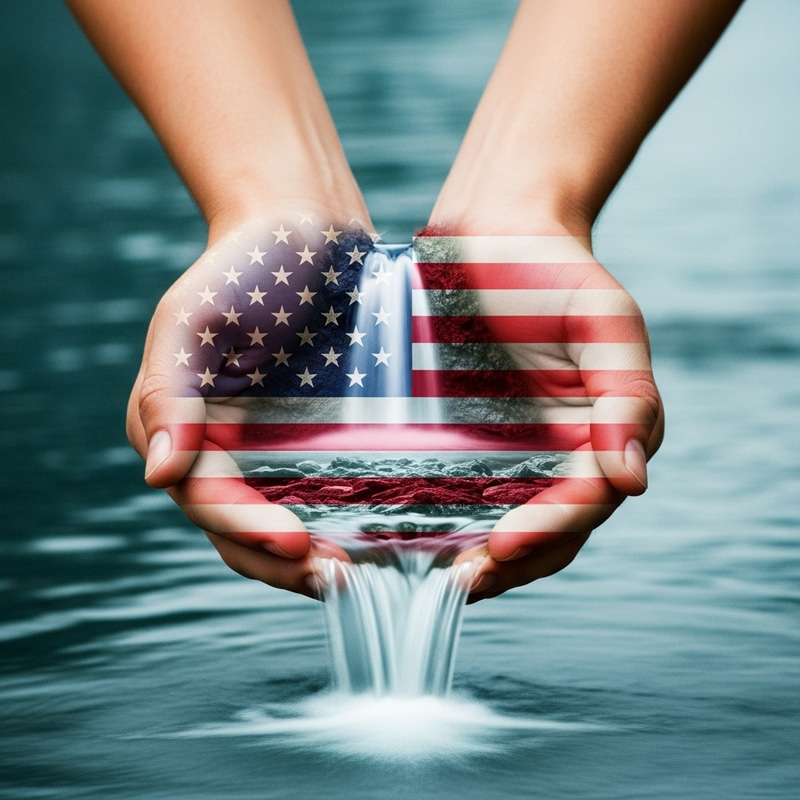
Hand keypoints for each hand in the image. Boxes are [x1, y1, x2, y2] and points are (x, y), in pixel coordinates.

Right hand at [125, 217, 374, 594]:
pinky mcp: (312, 433)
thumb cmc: (247, 262)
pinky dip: (339, 519)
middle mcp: (221, 445)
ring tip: (361, 571)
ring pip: (283, 520)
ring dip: (315, 556)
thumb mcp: (193, 317)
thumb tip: (159, 474)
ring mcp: (269, 443)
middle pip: (243, 529)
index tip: (302, 548)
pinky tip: (376, 533)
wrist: (306, 226)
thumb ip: (168, 392)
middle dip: (284, 561)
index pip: (210, 500)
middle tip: (340, 578)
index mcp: (180, 426)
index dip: (250, 531)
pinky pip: (322, 491)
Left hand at [413, 234, 662, 600]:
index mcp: (606, 431)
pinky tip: (416, 539)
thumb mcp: (603, 321)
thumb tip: (632, 478)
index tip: (501, 547)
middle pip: (549, 530)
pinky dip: (450, 523)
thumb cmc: (549, 270)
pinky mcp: (469, 438)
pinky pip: (464, 493)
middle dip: (512, 563)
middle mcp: (563, 450)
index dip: (548, 530)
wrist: (491, 234)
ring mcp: (515, 448)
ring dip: (480, 559)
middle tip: (462, 582)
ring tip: (437, 579)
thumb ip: (627, 395)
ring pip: (506, 521)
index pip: (585, 501)